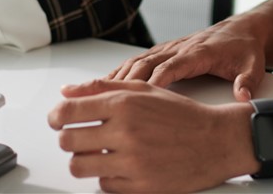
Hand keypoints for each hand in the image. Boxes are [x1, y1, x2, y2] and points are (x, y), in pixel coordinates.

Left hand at [48, 79, 254, 192]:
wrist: (217, 141)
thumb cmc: (181, 114)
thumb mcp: (144, 89)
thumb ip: (102, 87)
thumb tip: (67, 91)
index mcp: (124, 103)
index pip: (68, 112)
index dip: (56, 118)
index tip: (57, 121)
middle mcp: (126, 131)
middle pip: (68, 142)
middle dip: (69, 140)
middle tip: (79, 138)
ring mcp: (132, 161)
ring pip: (80, 167)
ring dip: (83, 161)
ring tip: (97, 154)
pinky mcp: (140, 186)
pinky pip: (104, 185)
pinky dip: (107, 177)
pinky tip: (120, 166)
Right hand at [107, 14, 267, 100]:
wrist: (242, 30)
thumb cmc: (245, 48)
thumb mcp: (254, 64)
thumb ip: (248, 80)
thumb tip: (243, 96)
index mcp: (199, 52)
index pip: (173, 66)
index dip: (156, 80)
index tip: (140, 97)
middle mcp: (179, 48)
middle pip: (147, 63)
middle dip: (126, 81)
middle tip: (105, 100)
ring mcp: (169, 48)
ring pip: (137, 61)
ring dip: (117, 77)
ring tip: (95, 95)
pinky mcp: (164, 52)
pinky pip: (137, 62)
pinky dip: (119, 73)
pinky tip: (103, 86)